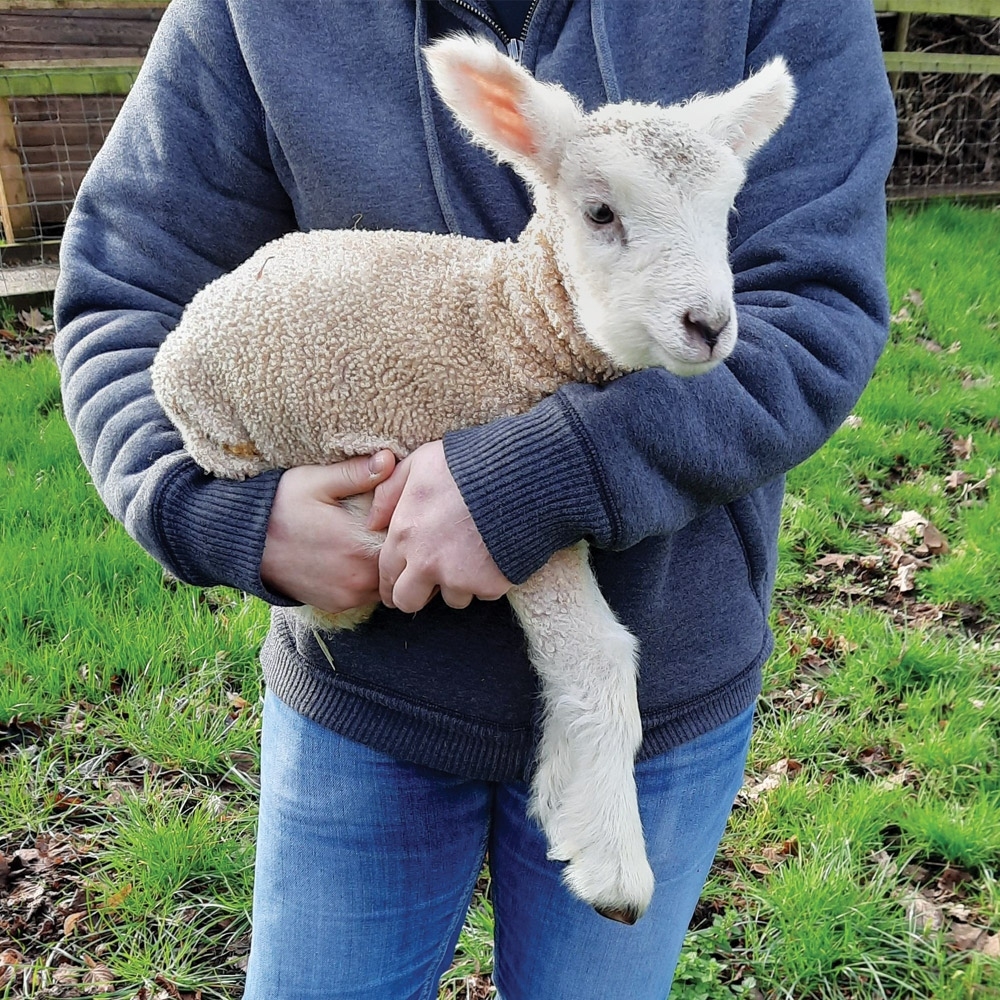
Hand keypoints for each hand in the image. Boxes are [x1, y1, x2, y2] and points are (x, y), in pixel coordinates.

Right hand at [260, 451, 395, 612]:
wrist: (241, 544)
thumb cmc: (279, 506)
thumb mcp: (315, 481)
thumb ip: (356, 473)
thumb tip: (389, 459)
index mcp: (360, 547)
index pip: (406, 540)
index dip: (408, 523)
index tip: (405, 509)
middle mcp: (359, 579)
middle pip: (400, 564)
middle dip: (400, 546)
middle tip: (392, 522)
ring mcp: (348, 596)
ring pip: (386, 582)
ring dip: (384, 564)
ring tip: (373, 539)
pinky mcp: (336, 605)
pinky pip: (366, 594)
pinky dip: (367, 578)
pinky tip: (355, 556)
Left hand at [367, 440, 510, 612]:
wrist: (519, 476)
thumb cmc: (466, 464)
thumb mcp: (419, 463)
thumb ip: (389, 493)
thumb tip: (372, 522)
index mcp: (404, 536)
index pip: (387, 577)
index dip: (391, 584)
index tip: (400, 585)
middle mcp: (426, 563)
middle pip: (409, 602)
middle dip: (418, 595)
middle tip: (431, 584)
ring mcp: (459, 578)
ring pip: (453, 598)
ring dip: (459, 583)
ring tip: (471, 556)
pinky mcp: (489, 584)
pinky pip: (484, 592)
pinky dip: (488, 579)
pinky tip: (495, 553)